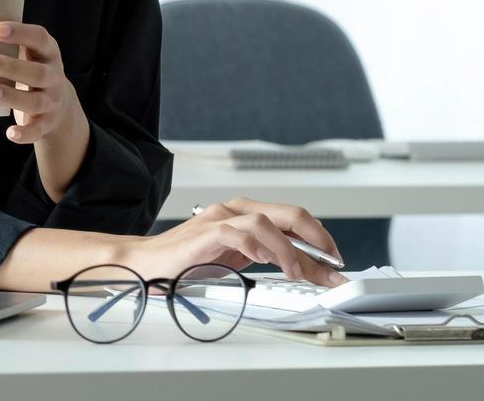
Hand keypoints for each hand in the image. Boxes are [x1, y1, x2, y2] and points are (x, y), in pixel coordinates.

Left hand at [0, 21, 76, 143]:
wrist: (60, 106)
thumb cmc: (32, 71)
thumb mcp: (29, 55)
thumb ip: (6, 45)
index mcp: (49, 54)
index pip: (40, 39)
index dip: (21, 33)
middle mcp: (54, 77)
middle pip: (37, 72)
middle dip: (9, 66)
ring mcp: (52, 102)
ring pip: (34, 101)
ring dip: (10, 96)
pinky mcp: (46, 124)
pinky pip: (37, 130)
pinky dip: (24, 133)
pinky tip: (10, 132)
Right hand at [127, 197, 346, 286]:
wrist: (148, 263)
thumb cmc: (189, 262)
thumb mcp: (238, 261)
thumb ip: (268, 257)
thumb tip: (305, 269)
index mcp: (246, 215)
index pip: (293, 219)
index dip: (320, 239)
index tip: (335, 262)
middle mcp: (236, 210)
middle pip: (289, 213)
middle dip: (317, 238)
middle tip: (332, 262)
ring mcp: (220, 218)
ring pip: (267, 222)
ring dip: (289, 249)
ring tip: (298, 273)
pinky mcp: (206, 232)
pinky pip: (238, 233)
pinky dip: (258, 247)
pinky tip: (266, 262)